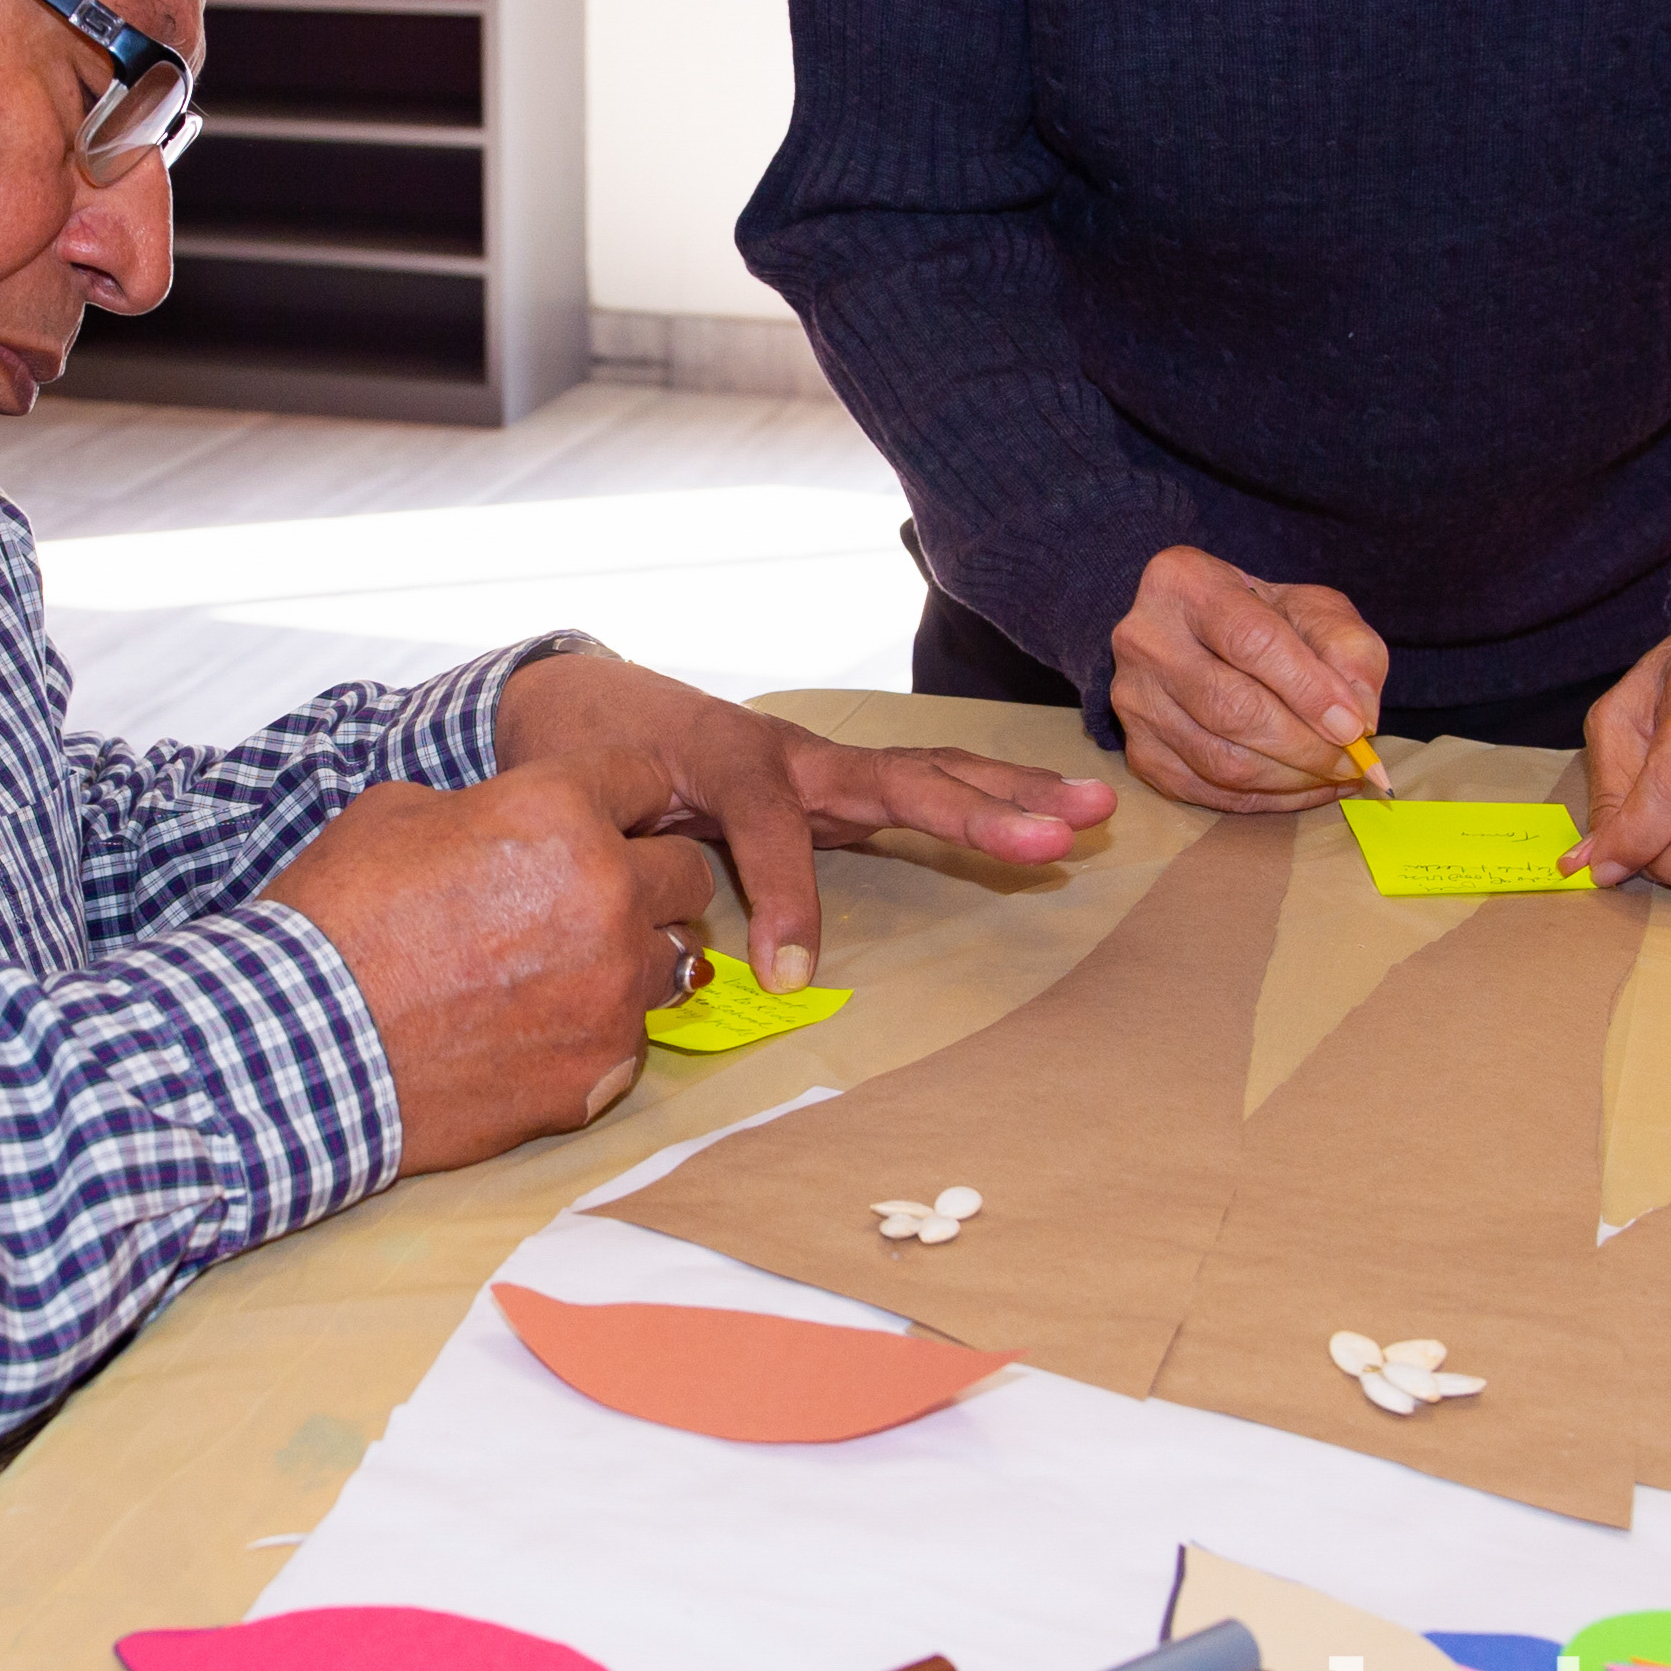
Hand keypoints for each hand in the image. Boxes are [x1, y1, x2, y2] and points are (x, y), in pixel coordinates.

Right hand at [263, 747, 718, 1174]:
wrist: (302, 1043)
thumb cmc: (337, 919)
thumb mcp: (396, 813)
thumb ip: (485, 810)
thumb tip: (505, 826)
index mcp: (560, 811)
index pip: (644, 781)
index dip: (622, 799)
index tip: (608, 818)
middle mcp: (608, 893)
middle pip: (685, 874)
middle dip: (644, 879)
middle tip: (584, 899)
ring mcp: (613, 989)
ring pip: (671, 960)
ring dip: (628, 957)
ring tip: (557, 970)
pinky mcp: (602, 1068)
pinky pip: (631, 1036)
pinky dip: (594, 1029)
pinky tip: (530, 1031)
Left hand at [496, 647, 1114, 995]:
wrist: (578, 698)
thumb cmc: (585, 754)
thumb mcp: (588, 802)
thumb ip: (619, 855)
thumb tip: (646, 928)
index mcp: (728, 760)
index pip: (772, 827)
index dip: (783, 897)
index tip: (785, 973)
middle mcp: (795, 754)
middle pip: (899, 777)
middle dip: (980, 807)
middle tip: (1060, 830)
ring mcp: (826, 764)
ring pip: (931, 774)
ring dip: (1014, 795)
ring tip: (1092, 811)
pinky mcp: (839, 782)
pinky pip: (924, 789)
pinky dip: (992, 798)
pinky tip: (1058, 812)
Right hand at [1107, 546, 1390, 812]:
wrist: (1203, 637)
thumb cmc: (1265, 619)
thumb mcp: (1316, 611)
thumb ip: (1350, 652)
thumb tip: (1358, 719)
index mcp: (1185, 582)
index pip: (1251, 641)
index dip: (1308, 690)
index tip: (1354, 726)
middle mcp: (1144, 638)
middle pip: (1231, 707)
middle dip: (1304, 746)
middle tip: (1353, 761)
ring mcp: (1133, 698)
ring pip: (1218, 759)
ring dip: (1289, 779)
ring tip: (1334, 775)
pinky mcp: (1136, 747)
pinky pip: (1203, 791)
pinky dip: (1262, 800)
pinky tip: (1301, 789)